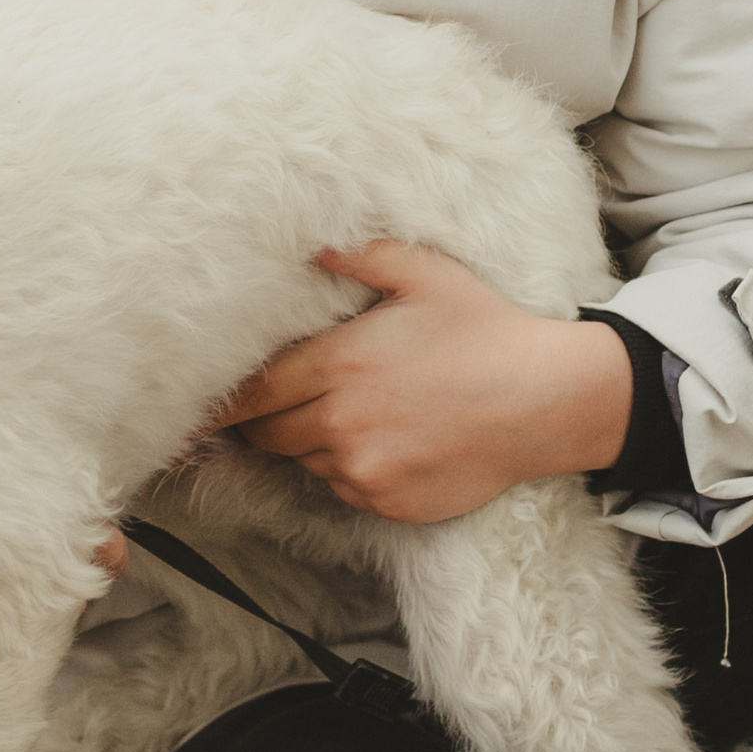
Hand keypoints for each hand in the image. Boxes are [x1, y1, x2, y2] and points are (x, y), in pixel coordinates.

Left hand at [216, 242, 634, 523]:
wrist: (546, 401)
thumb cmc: (487, 331)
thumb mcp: (426, 274)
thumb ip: (362, 256)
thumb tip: (314, 248)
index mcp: (340, 364)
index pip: (251, 393)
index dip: (227, 400)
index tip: (206, 405)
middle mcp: (341, 423)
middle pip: (267, 434)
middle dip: (267, 420)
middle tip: (283, 402)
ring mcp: (363, 469)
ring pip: (304, 462)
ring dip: (311, 443)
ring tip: (351, 415)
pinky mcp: (386, 503)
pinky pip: (342, 490)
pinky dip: (349, 471)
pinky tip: (384, 443)